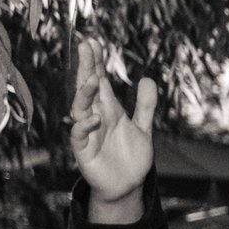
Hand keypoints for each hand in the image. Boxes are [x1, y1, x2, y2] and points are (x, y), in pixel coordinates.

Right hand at [68, 38, 156, 206]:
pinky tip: (93, 118)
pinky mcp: (83, 150)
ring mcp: (87, 132)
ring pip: (80, 108)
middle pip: (87, 88)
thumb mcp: (143, 128)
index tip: (94, 42)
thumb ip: (145, 106)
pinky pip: (80, 135)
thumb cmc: (130, 157)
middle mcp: (95, 117)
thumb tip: (148, 79)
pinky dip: (84, 126)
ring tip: (93, 79)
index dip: (96, 62)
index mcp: (108, 109)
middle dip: (86, 67)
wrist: (127, 186)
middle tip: (86, 46)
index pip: (100, 81)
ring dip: (85, 94)